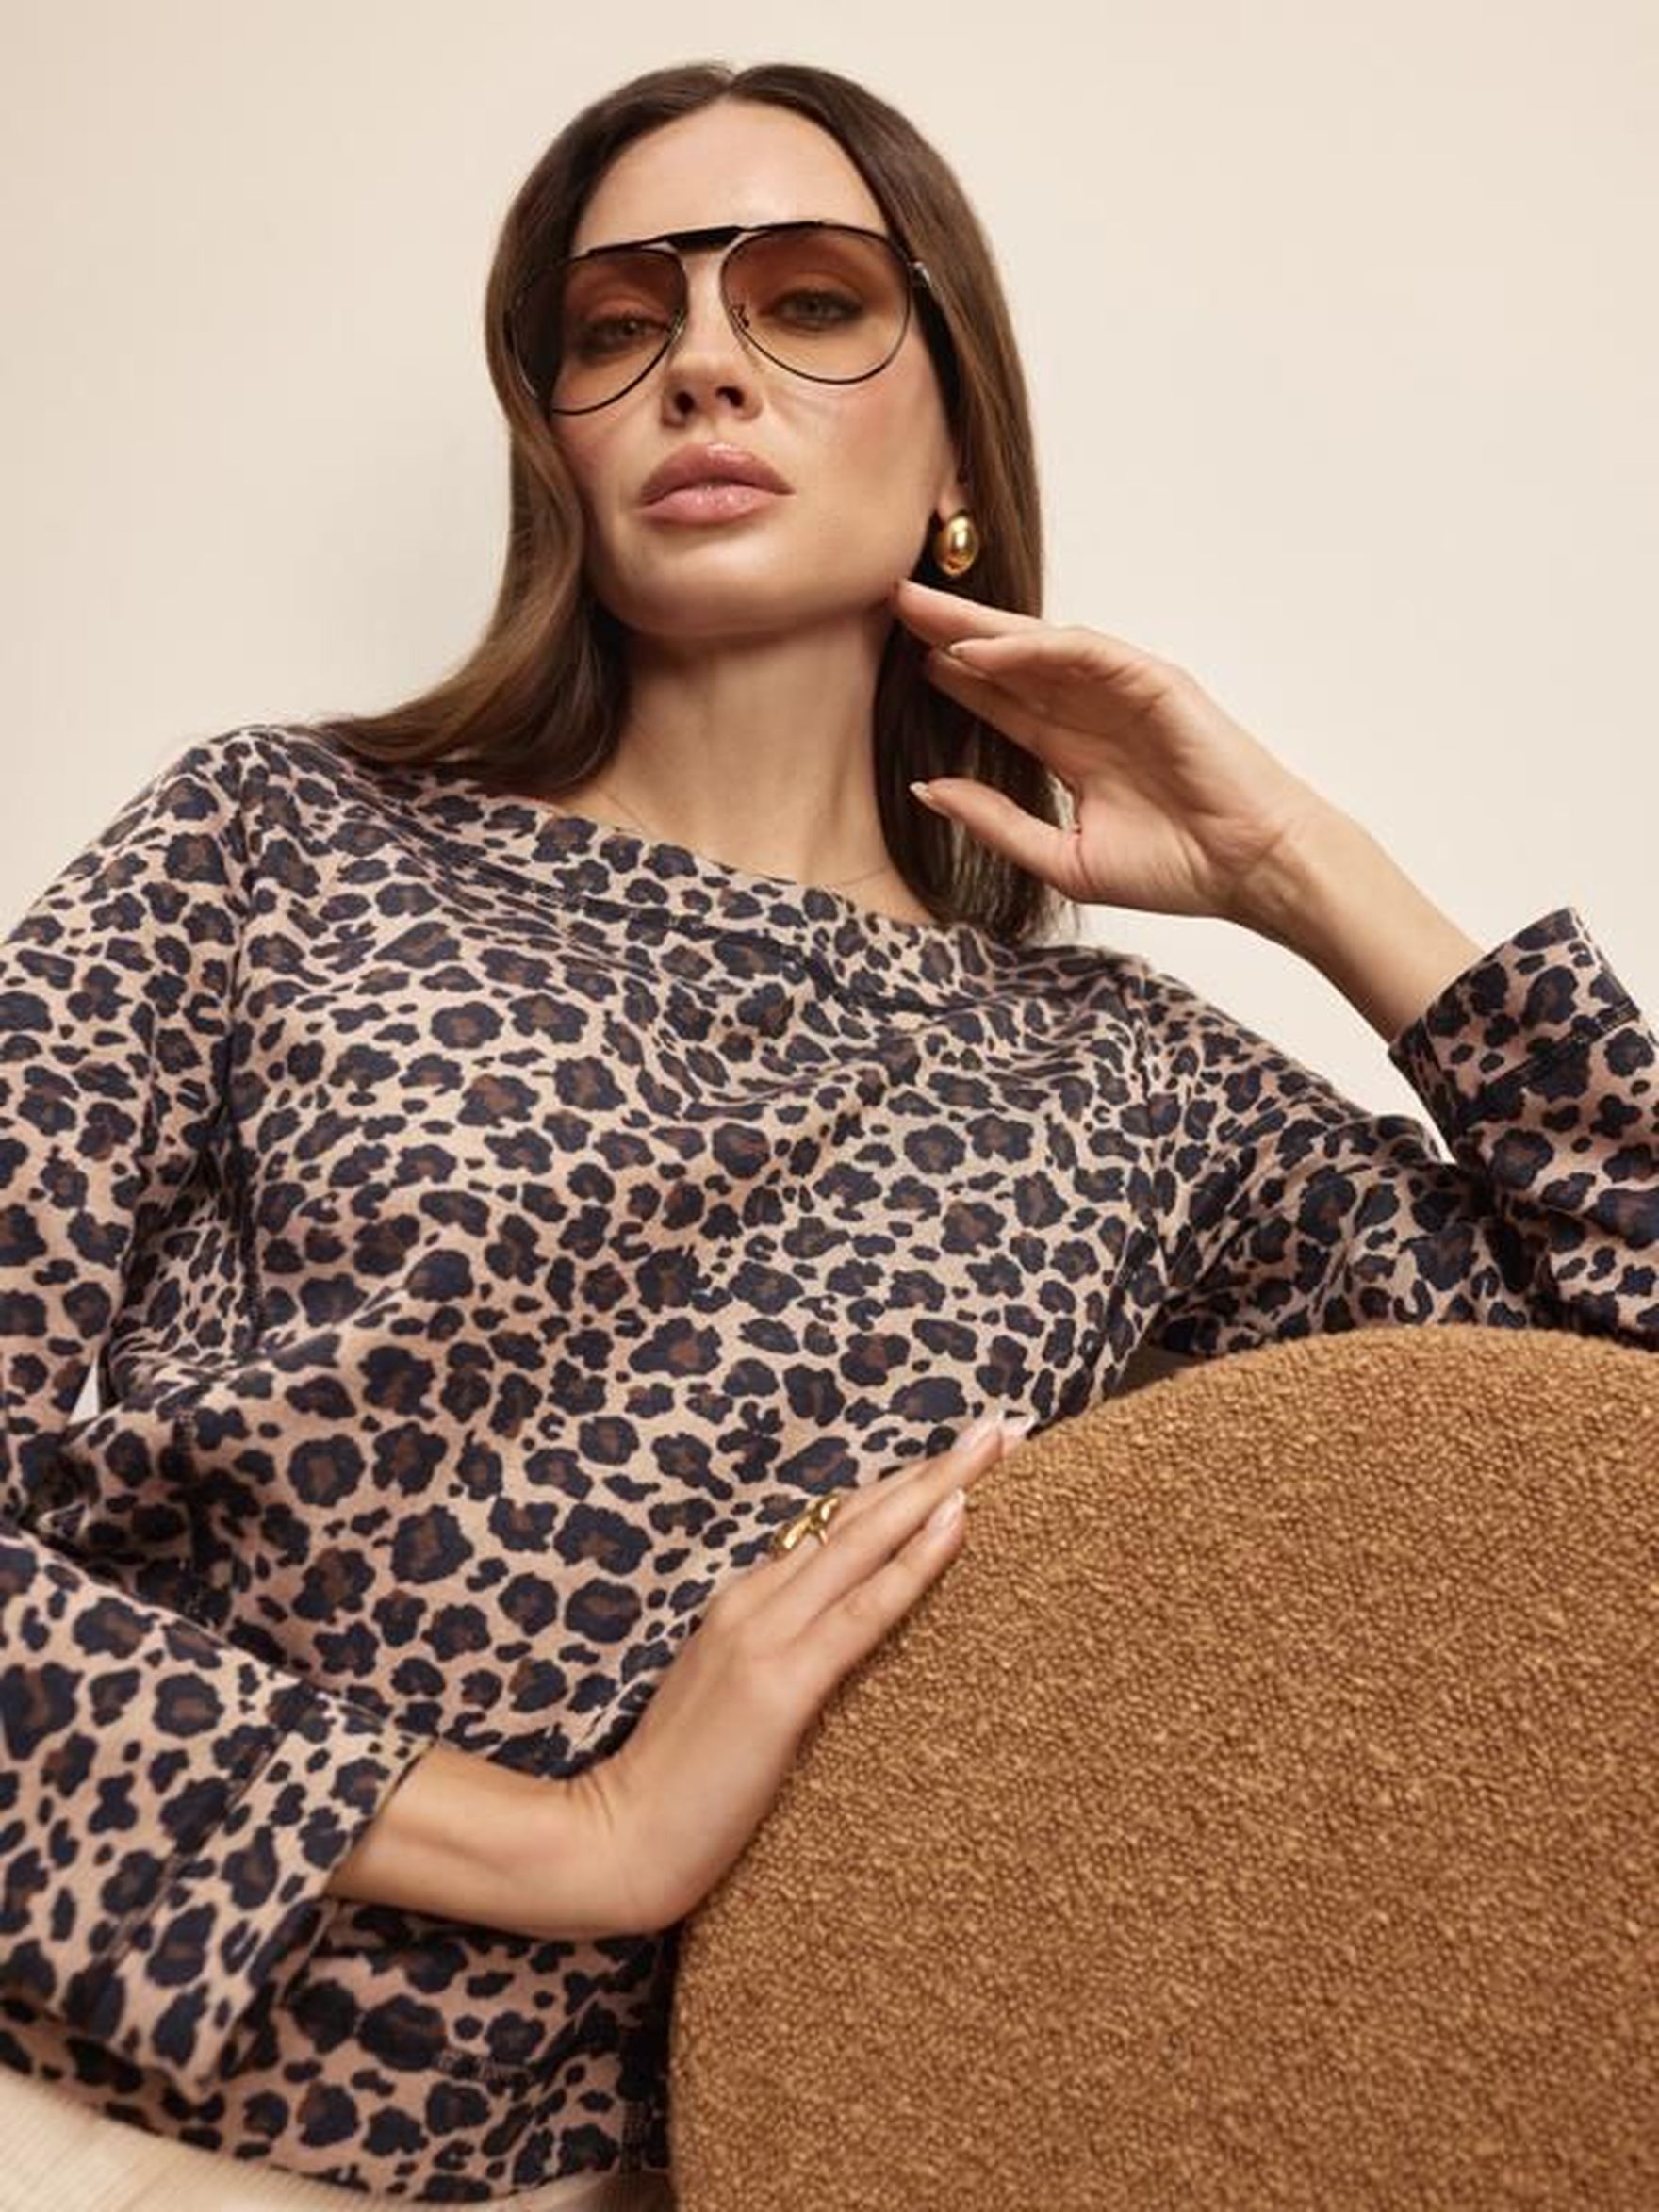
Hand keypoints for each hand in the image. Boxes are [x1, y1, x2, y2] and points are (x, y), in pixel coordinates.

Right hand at [566, 1416, 1015, 1932]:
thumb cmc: (680, 1785)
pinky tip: (955, 1521)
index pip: (836, 1526)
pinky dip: (912, 1562)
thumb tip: (843, 1645)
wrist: (616, 1841)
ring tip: (996, 1446)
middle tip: (1002, 1427)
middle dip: (935, 1467)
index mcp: (743, 1601)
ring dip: (936, 1487)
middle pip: (858, 1514)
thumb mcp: (736, 1701)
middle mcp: (753, 1600)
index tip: (964, 1456)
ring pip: (864, 1541)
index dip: (901, 1487)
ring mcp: (763, 1636)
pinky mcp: (780, 1685)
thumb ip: (781, 1659)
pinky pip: (862, 1612)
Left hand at [890, 576, 1338, 926]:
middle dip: (949, 633)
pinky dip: (1029, 645)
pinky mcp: (1152, 681)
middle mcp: (1096, 714)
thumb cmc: (1178, 870)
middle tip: (890, 604)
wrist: (1250, 871)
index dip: (952, 681)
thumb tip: (927, 790)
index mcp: (1078, 753)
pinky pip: (1081, 651)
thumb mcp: (1061, 856)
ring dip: (977, 624)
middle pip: (1010, 663)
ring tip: (918, 607)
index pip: (1003, 705)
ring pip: (1038, 645)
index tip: (894, 664)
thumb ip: (995, 822)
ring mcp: (1124, 693)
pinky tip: (979, 645)